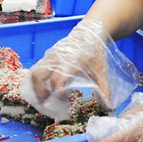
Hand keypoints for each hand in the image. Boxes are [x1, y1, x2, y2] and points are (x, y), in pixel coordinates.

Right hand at [19, 20, 138, 121]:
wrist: (88, 33)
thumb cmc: (95, 53)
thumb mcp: (101, 71)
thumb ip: (104, 89)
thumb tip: (108, 108)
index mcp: (71, 62)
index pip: (58, 80)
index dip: (58, 94)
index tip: (65, 102)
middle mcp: (57, 58)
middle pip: (40, 76)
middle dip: (41, 92)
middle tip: (47, 103)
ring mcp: (50, 56)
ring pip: (34, 72)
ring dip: (35, 87)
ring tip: (43, 98)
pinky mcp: (47, 55)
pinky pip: (36, 68)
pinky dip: (36, 81)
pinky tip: (42, 89)